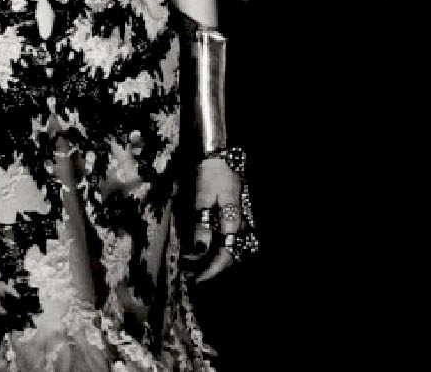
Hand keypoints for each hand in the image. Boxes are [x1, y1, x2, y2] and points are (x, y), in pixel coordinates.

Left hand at [184, 153, 244, 282]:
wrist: (217, 154)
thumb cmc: (209, 174)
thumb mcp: (202, 199)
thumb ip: (202, 225)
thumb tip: (199, 250)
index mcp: (232, 221)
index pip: (225, 255)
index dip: (211, 270)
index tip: (196, 278)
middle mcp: (238, 223)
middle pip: (229, 254)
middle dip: (211, 267)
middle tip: (192, 274)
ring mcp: (236, 218)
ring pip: (227, 246)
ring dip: (212, 258)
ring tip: (193, 264)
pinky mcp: (231, 213)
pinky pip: (224, 236)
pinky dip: (213, 245)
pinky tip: (199, 246)